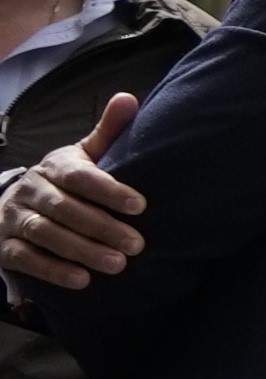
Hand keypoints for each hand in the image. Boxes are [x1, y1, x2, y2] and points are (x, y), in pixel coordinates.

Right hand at [0, 95, 144, 292]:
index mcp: (53, 166)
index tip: (140, 205)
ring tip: (117, 265)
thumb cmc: (62, 182)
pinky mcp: (4, 247)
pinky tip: (82, 280)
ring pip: (44, 233)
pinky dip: (52, 270)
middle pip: (64, 208)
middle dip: (101, 226)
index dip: (108, 190)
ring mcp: (12, 218)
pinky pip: (26, 258)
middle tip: (137, 245)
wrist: (11, 205)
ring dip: (81, 250)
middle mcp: (30, 190)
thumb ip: (107, 133)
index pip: (79, 176)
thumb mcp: (81, 156)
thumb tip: (129, 98)